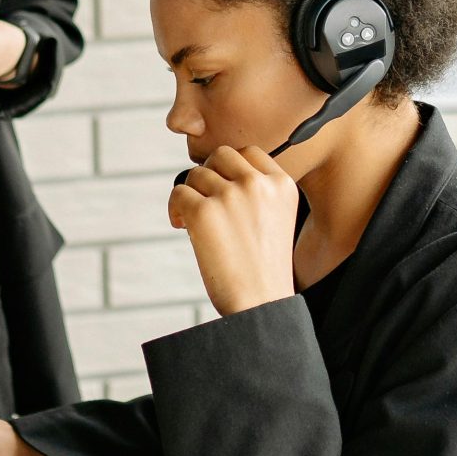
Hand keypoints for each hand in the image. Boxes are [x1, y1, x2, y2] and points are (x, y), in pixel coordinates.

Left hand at [170, 145, 300, 315]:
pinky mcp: (204, 211)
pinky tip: (183, 226)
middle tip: (205, 201)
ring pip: (196, 174)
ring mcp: (231, 195)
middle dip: (209, 174)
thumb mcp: (277, 218)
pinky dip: (175, 208)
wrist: (260, 302)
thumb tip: (214, 172)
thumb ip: (258, 191)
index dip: (230, 168)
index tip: (224, 189)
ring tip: (193, 221)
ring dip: (190, 194)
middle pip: (221, 155)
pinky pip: (178, 193)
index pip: (249, 153)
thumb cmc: (264, 268)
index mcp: (282, 184)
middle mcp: (258, 184)